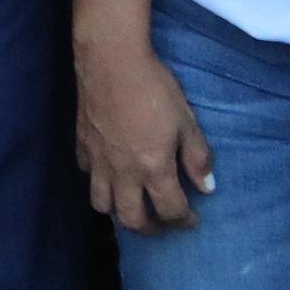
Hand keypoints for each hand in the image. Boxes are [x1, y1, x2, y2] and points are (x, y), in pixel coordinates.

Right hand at [74, 35, 215, 231]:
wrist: (111, 60)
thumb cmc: (154, 87)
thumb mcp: (186, 120)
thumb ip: (197, 156)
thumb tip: (208, 187)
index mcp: (153, 168)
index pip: (170, 210)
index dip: (184, 221)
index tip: (193, 219)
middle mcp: (123, 173)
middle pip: (132, 219)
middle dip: (151, 229)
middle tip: (162, 224)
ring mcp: (99, 162)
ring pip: (103, 205)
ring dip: (120, 212)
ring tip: (132, 204)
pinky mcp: (82, 146)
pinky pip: (88, 176)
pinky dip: (101, 182)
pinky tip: (111, 172)